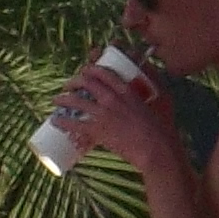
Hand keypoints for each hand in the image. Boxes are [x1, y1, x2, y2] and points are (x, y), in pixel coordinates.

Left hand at [50, 48, 176, 177]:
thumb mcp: (163, 96)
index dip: (90, 68)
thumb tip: (149, 67)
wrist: (157, 150)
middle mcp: (111, 97)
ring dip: (63, 98)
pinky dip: (62, 121)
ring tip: (56, 100)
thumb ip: (156, 80)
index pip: (101, 72)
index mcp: (125, 88)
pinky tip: (55, 120)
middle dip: (73, 81)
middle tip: (68, 85)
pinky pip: (75, 123)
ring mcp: (104, 114)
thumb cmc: (163, 126)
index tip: (85, 71)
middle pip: (86, 82)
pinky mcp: (99, 131)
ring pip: (76, 100)